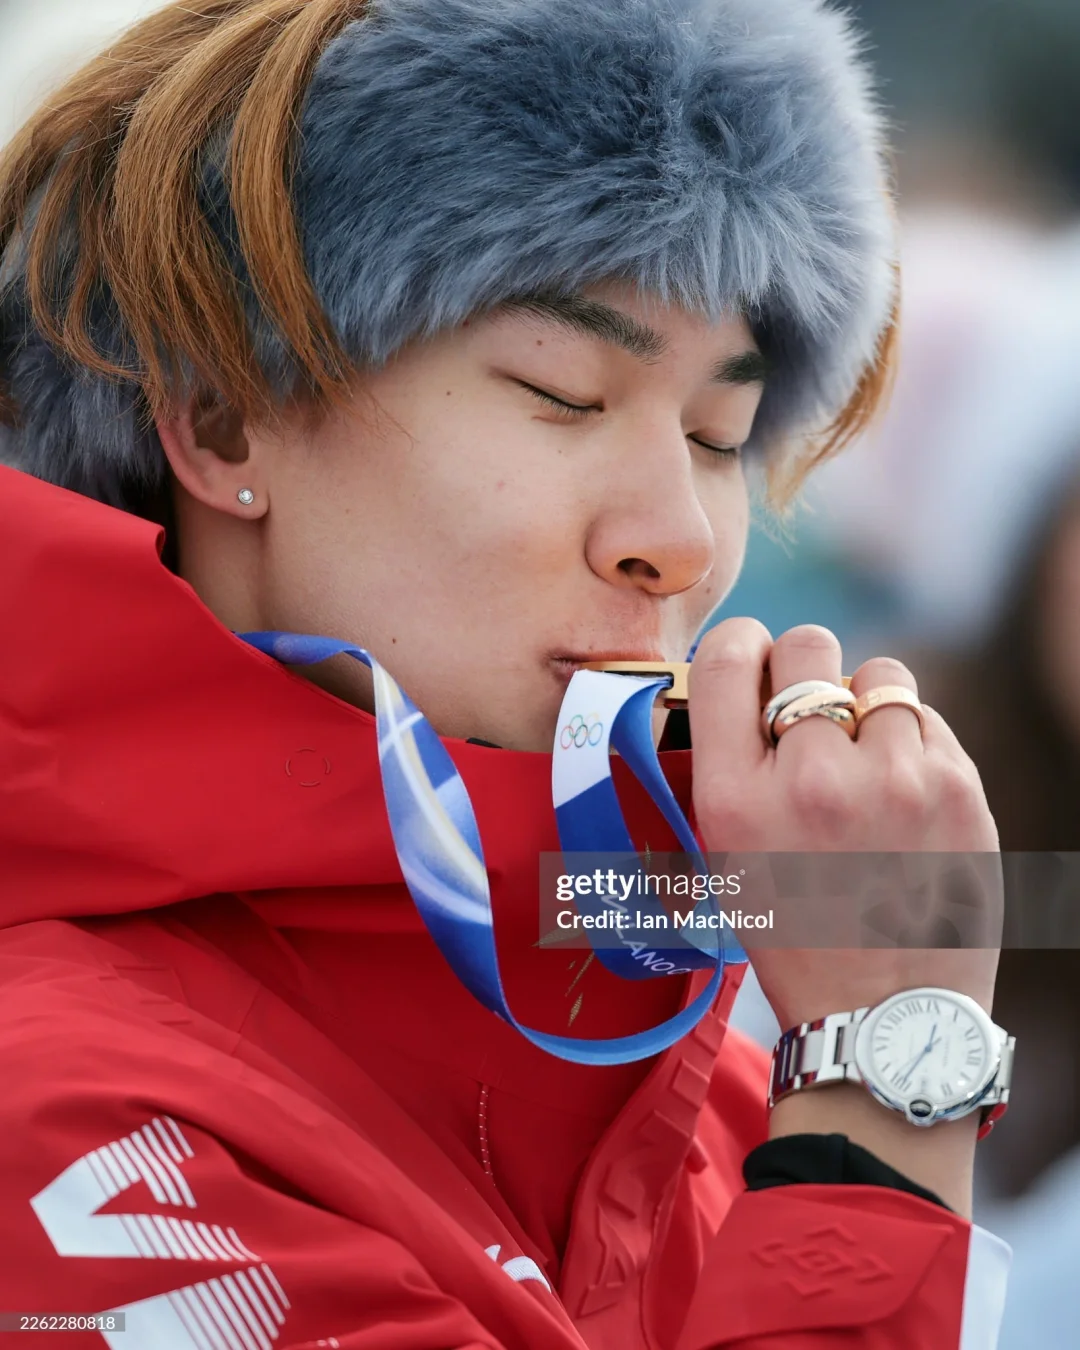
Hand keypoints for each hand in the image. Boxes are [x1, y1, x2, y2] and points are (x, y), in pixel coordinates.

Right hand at [687, 620, 1000, 1213]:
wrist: (885, 1015)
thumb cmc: (794, 932)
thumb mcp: (725, 855)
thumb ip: (726, 763)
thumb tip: (746, 677)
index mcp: (736, 798)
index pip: (727, 658)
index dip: (739, 644)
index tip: (749, 658)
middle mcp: (811, 778)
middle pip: (806, 644)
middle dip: (803, 665)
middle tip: (809, 709)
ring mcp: (893, 780)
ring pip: (878, 674)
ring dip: (864, 703)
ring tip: (862, 755)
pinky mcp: (958, 789)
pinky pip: (925, 717)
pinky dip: (909, 740)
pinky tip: (899, 789)